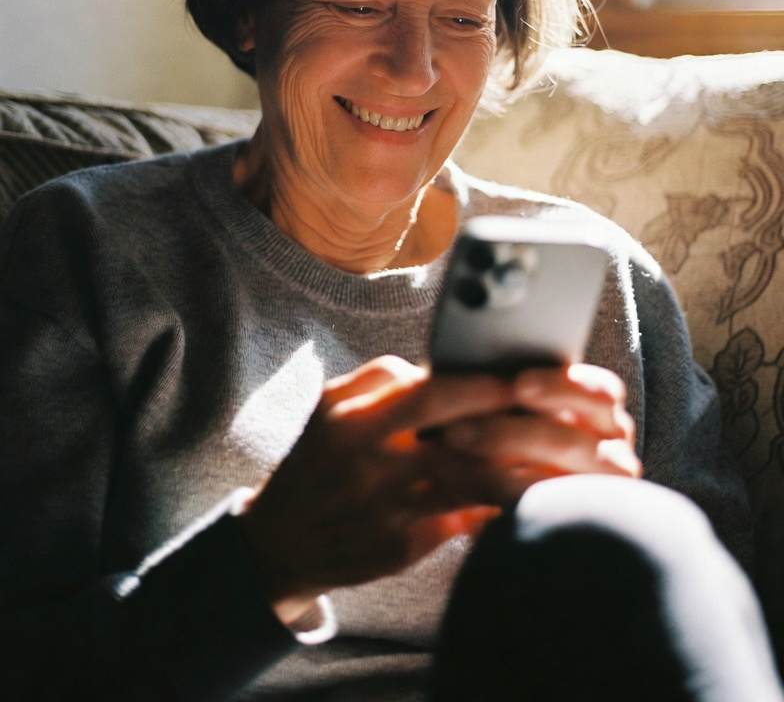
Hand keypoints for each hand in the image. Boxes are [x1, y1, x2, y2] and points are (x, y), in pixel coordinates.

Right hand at [239, 356, 638, 617]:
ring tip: (563, 457)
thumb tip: (433, 366)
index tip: (522, 376)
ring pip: (469, 488)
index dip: (480, 386)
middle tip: (560, 413)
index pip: (429, 395)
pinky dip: (498, 509)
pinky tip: (532, 496)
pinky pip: (461, 525)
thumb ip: (379, 377)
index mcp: (353, 420)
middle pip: (457, 442)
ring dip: (519, 471)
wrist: (279, 543)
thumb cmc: (317, 460)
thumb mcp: (330, 406)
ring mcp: (386, 511)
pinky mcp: (399, 550)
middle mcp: (370, 465)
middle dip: (513, 427)